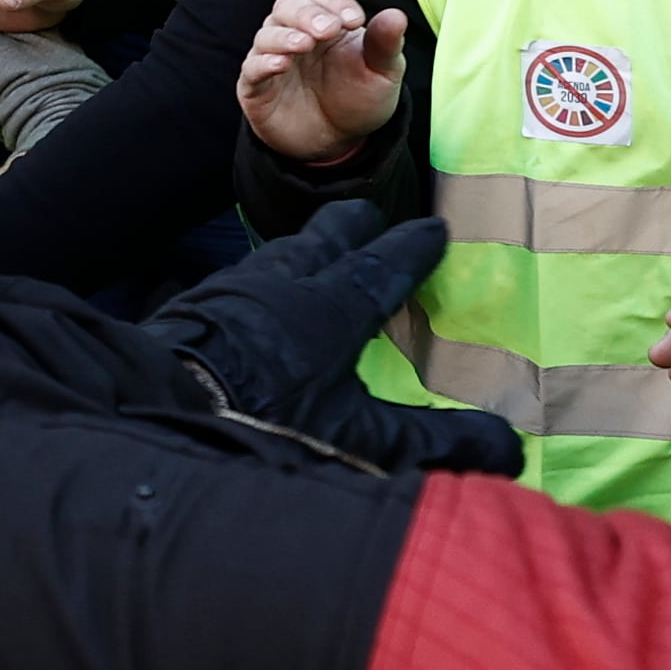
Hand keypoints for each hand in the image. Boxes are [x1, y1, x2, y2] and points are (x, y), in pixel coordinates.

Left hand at [146, 202, 523, 475]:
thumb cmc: (270, 423)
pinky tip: (253, 302)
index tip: (433, 229)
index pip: (385, 263)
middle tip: (371, 221)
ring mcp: (231, 289)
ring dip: (304, 249)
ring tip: (316, 257)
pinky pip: (241, 279)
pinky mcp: (192, 308)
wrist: (158, 412)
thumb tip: (511, 448)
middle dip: (355, 224)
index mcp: (332, 304)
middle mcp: (283, 282)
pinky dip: (263, 279)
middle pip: (327, 234)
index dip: (412, 248)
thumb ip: (437, 443)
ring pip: (279, 253)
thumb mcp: (363, 441)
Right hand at [237, 0, 406, 165]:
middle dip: (306, 14)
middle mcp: (295, 34)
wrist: (339, 142)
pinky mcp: (256, 87)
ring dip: (284, 36)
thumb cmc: (359, 100)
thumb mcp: (382, 73)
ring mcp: (273, 59)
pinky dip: (263, 63)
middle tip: (327, 30)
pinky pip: (251, 68)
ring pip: (266, 34)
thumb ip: (386, 44)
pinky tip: (281, 64)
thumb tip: (397, 15)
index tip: (354, 21)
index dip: (336, 3)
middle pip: (288, 6)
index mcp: (327, 23)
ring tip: (304, 45)